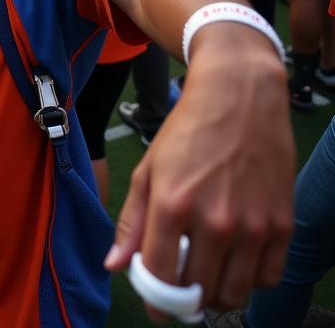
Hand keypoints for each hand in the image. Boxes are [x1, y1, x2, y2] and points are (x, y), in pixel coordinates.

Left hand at [105, 33, 292, 317]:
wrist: (239, 96)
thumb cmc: (188, 130)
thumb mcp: (149, 168)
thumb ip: (131, 221)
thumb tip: (115, 265)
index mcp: (172, 204)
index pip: (160, 276)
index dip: (155, 298)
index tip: (156, 302)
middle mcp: (214, 220)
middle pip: (198, 291)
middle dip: (185, 297)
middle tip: (181, 286)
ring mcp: (252, 225)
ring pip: (234, 293)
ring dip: (217, 295)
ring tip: (207, 277)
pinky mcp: (282, 224)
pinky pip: (268, 277)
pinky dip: (251, 281)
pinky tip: (236, 263)